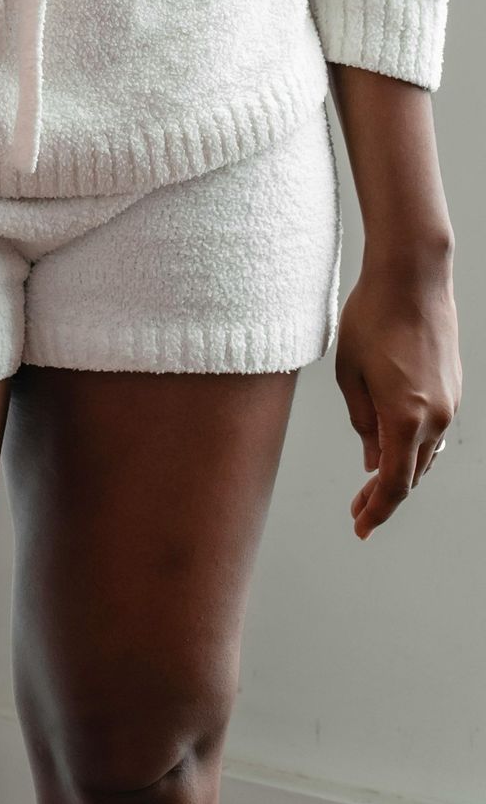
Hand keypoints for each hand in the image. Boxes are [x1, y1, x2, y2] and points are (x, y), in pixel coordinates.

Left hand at [336, 245, 460, 538]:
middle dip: (384, 496)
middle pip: (412, 474)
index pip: (393, 484)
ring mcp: (450, 403)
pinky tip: (395, 444)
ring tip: (373, 483)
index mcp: (405, 418)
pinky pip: (433, 430)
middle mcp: (435, 418)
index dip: (376, 510)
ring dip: (402, 471)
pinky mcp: (454, 388)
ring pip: (426, 454)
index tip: (360, 527)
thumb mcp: (349, 372)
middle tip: (358, 509)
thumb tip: (372, 459)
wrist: (413, 276)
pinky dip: (414, 446)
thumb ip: (361, 421)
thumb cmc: (371, 317)